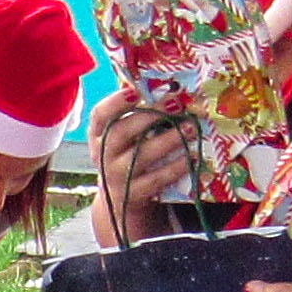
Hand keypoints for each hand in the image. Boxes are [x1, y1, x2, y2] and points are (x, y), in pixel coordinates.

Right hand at [90, 104, 197, 241]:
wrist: (121, 201)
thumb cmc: (127, 157)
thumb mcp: (124, 138)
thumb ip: (138, 116)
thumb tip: (169, 90)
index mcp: (98, 135)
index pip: (99, 115)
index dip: (115, 102)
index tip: (136, 91)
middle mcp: (102, 155)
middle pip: (119, 133)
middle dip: (148, 116)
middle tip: (175, 104)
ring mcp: (116, 176)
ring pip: (140, 156)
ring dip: (168, 140)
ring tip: (191, 127)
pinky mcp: (133, 195)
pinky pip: (156, 179)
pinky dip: (175, 167)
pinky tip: (192, 157)